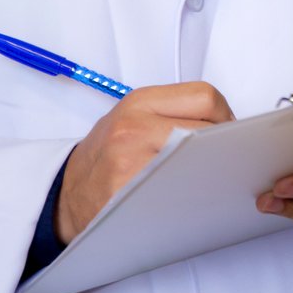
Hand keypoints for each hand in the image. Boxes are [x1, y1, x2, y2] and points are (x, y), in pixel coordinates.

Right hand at [58, 82, 234, 241]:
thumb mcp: (132, 117)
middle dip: (222, 145)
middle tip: (221, 159)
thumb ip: (173, 113)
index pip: (205, 98)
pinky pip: (177, 190)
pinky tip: (189, 194)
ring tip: (206, 175)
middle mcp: (134, 126)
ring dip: (209, 169)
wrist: (64, 194)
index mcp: (140, 102)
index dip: (224, 116)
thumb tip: (226, 125)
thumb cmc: (105, 157)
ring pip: (197, 160)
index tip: (228, 133)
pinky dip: (189, 192)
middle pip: (207, 128)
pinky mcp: (128, 193)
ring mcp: (130, 161)